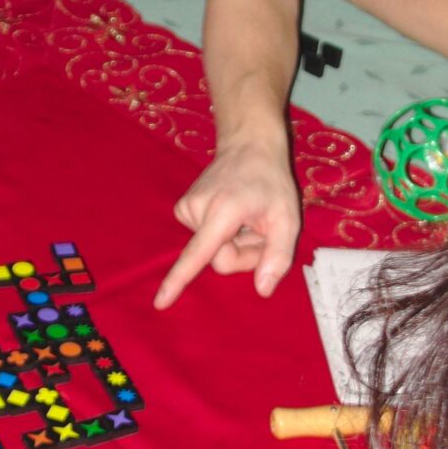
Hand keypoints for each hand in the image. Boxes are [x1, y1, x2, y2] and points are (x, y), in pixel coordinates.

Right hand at [154, 132, 300, 307]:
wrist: (248, 146)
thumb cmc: (271, 182)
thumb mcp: (287, 219)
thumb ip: (278, 257)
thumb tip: (262, 290)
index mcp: (222, 212)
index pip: (198, 254)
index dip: (179, 280)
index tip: (160, 302)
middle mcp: (196, 209)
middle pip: (219, 260)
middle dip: (244, 254)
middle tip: (259, 229)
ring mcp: (185, 208)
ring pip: (212, 251)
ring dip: (235, 242)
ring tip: (246, 216)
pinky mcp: (182, 210)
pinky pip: (204, 240)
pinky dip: (222, 234)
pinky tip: (233, 214)